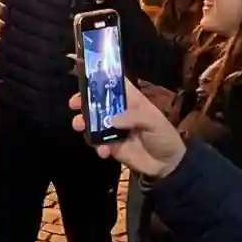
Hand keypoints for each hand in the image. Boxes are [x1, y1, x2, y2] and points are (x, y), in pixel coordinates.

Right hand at [70, 80, 185, 177]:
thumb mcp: (153, 121)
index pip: (114, 83)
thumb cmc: (164, 136)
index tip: (84, 76)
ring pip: (92, 121)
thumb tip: (110, 120)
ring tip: (79, 126)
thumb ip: (132, 117)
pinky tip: (104, 151)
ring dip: (83, 122)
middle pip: (97, 101)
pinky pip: (97, 142)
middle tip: (74, 104)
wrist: (168, 165)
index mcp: (131, 100)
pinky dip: (97, 146)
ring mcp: (113, 128)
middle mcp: (118, 111)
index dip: (100, 77)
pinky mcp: (110, 145)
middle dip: (83, 100)